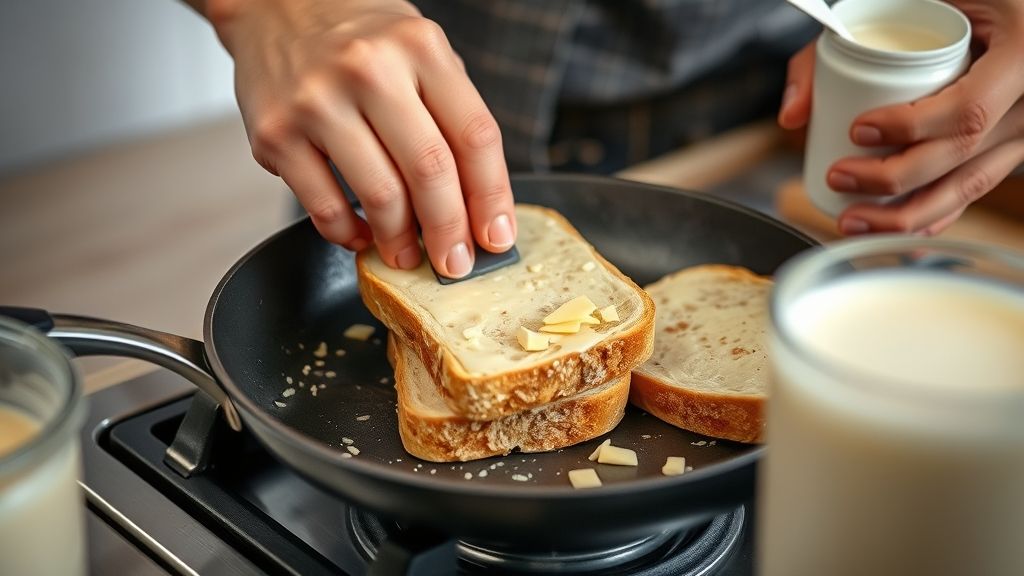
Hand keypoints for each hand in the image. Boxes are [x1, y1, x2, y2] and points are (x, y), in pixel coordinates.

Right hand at [207, 0, 514, 277]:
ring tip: (408, 254)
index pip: (475, 136)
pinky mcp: (275, 133)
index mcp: (420, 48)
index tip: (496, 237)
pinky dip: (348, 234)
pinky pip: (323, 206)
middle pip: (430, 171)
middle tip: (455, 263)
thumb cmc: (359, 36)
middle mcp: (370, 69)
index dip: (492, 197)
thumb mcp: (419, 49)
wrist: (275, 4)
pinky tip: (362, 235)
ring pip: (379, 196)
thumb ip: (450, 112)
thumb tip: (478, 202)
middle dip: (449, 231)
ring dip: (400, 240)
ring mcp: (318, 102)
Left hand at [779, 0, 1023, 235]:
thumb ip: (835, 47)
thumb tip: (792, 116)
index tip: (857, 129)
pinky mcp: (1010, 148)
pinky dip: (934, 216)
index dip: (910, 129)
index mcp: (1019, 54)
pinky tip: (895, 231)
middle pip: (960, 157)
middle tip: (838, 176)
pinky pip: (974, 190)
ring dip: (905, 216)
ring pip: (968, 186)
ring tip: (851, 220)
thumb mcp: (905, 3)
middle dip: (891, 180)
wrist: (1006, 13)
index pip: (967, 109)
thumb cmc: (950, 5)